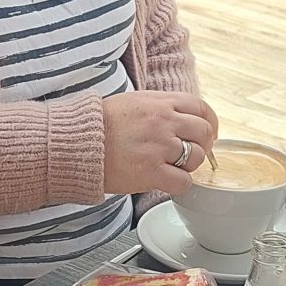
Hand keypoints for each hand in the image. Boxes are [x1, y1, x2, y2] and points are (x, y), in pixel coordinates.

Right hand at [101, 88, 219, 197]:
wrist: (76, 142)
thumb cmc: (99, 124)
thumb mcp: (133, 102)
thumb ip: (160, 106)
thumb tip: (181, 116)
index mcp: (160, 102)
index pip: (200, 108)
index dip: (209, 122)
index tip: (207, 132)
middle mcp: (163, 122)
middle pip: (203, 133)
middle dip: (202, 145)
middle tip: (191, 154)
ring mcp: (159, 147)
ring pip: (197, 157)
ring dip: (189, 165)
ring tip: (172, 167)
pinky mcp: (151, 172)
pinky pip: (183, 181)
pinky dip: (179, 184)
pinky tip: (166, 181)